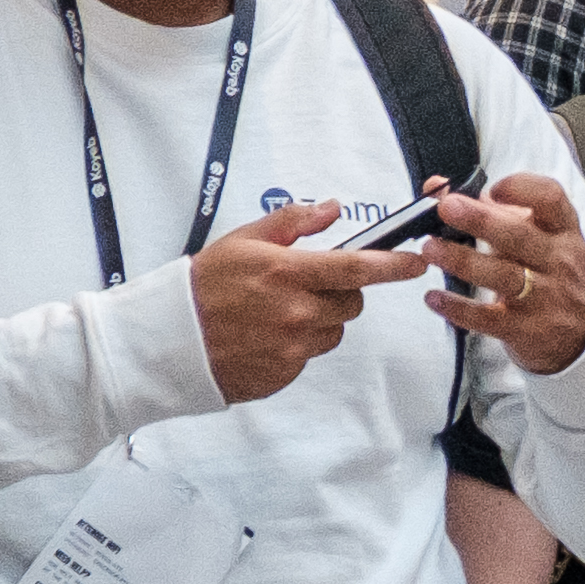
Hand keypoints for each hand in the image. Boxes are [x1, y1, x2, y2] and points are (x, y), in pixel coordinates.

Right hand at [191, 197, 434, 404]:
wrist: (168, 340)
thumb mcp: (244, 240)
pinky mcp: (284, 374)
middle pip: (352, 303)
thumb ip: (293, 221)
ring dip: (320, 320)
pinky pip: (309, 355)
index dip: (392, 265)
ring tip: (279, 312)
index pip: (356, 268)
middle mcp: (295, 312)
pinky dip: (298, 344)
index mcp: (287, 273)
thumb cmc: (203, 286)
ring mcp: (291, 348)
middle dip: (342, 292)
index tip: (415, 262)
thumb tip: (333, 209)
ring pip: (333, 332)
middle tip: (309, 285)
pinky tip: (267, 335)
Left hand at [427, 173, 584, 376]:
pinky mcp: (526, 329)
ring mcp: (545, 297)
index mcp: (562, 231)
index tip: (492, 188)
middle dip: (480, 220)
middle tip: (447, 208)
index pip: (550, 199)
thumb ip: (490, 210)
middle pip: (519, 236)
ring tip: (431, 249)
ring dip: (463, 261)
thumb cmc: (553, 275)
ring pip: (502, 276)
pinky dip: (458, 308)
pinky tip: (435, 298)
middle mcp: (558, 261)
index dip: (521, 188)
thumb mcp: (537, 238)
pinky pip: (488, 319)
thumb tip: (437, 187)